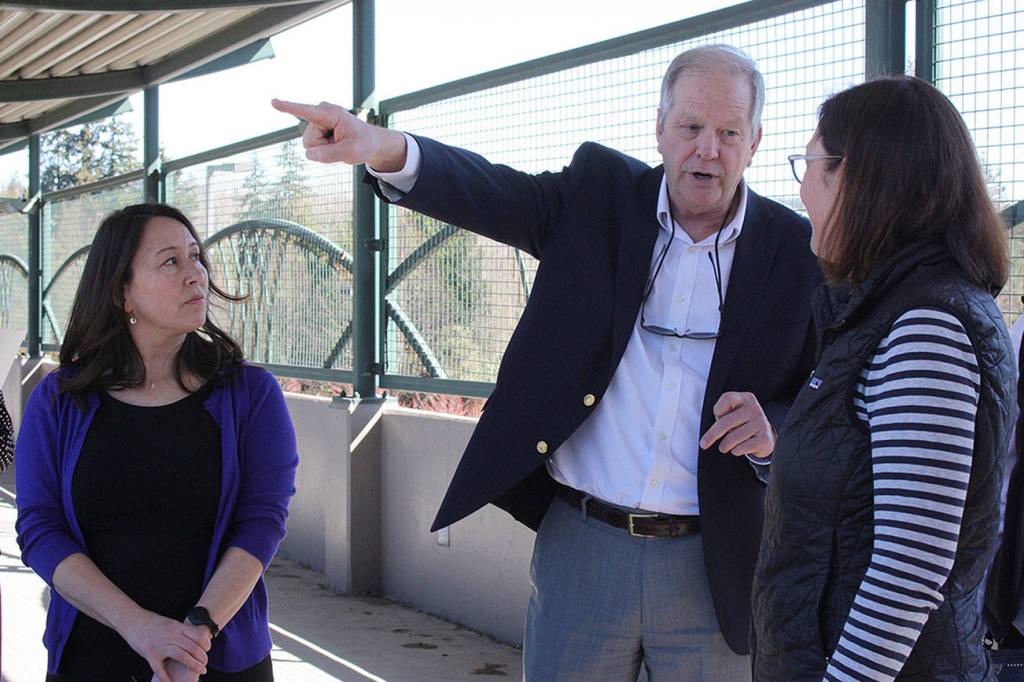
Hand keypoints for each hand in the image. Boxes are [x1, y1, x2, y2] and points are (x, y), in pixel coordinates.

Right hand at [119, 610, 210, 681]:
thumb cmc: (151, 621)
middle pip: (193, 647)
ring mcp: (160, 644)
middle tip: (205, 665)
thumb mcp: (170, 622)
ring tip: (200, 670)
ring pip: (182, 656)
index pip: (198, 635)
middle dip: (202, 658)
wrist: (131, 619)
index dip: (206, 644)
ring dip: (193, 665)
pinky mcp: (149, 653)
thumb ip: (181, 630)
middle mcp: (171, 635)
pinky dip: (166, 677)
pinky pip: (159, 668)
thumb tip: (195, 636)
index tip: (207, 650)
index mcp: (177, 627)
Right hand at [270, 98, 406, 169]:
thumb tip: (308, 154)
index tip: (273, 102)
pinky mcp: (316, 129)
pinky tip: (335, 144)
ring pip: (309, 146)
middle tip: (341, 144)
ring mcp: (318, 122)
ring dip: (324, 149)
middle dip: (324, 148)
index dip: (288, 107)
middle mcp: (321, 114)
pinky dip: (324, 150)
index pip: (306, 111)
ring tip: (339, 144)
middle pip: (309, 141)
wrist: (370, 143)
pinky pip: (312, 148)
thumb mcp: (350, 152)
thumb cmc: (364, 144)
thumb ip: (328, 155)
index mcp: (330, 113)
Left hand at [699, 391, 775, 458]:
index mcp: (745, 398)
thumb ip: (721, 414)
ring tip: (724, 447)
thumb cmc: (741, 422)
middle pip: (726, 422)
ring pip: (733, 438)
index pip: (728, 399)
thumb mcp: (732, 412)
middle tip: (703, 444)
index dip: (718, 408)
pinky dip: (735, 451)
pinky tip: (737, 449)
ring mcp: (761, 423)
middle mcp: (754, 409)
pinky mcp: (764, 438)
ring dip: (724, 446)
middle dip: (712, 435)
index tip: (716, 416)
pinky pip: (742, 448)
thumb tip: (710, 432)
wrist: (765, 434)